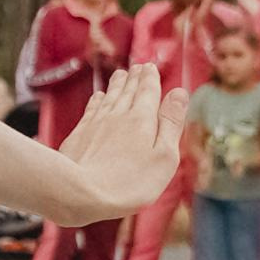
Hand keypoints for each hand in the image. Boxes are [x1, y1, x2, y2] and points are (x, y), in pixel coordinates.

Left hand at [56, 62, 184, 220]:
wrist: (80, 192)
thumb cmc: (130, 181)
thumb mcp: (164, 156)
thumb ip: (172, 123)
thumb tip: (179, 92)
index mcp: (142, 119)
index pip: (148, 92)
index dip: (150, 78)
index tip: (150, 67)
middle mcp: (118, 115)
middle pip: (128, 91)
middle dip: (135, 78)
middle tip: (138, 66)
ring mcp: (96, 124)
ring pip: (108, 97)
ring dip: (116, 84)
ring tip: (120, 74)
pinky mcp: (79, 135)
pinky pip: (91, 110)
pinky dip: (97, 100)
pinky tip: (97, 97)